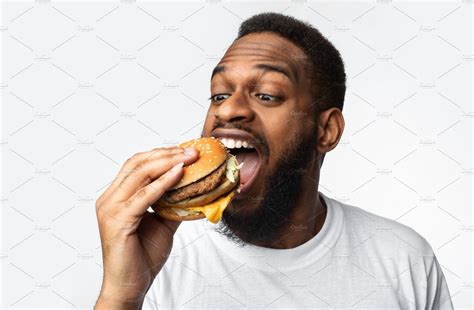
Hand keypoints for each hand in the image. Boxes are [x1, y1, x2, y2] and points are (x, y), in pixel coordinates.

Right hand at [94, 146, 198, 308]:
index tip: (185, 149)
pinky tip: (179, 174)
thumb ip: (173, 204)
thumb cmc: (142, 256)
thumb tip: (194, 189)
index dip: (161, 153)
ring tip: (189, 157)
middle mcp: (109, 199)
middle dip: (166, 153)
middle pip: (137, 163)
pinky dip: (163, 182)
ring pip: (139, 174)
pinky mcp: (118, 221)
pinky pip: (144, 196)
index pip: (137, 164)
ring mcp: (111, 209)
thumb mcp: (163, 223)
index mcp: (116, 196)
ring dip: (167, 162)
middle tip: (191, 150)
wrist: (130, 286)